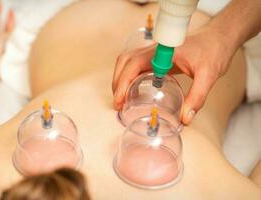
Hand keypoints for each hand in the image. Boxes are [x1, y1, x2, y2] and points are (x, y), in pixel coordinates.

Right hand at [112, 26, 235, 124]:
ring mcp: (153, 53)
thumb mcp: (208, 75)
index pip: (134, 64)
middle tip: (117, 103)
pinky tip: (131, 89)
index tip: (119, 100)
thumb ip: (197, 97)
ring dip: (120, 78)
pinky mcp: (156, 57)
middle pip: (125, 62)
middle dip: (117, 82)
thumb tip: (185, 119)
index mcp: (162, 52)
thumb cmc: (213, 51)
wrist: (217, 39)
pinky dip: (128, 77)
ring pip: (128, 62)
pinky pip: (136, 65)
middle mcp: (154, 50)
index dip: (123, 82)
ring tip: (120, 98)